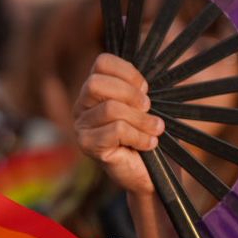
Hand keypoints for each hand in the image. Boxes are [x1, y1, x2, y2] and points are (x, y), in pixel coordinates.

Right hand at [74, 53, 161, 196]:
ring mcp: (82, 126)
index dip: (128, 72)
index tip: (146, 88)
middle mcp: (82, 105)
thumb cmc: (150, 136)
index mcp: (96, 90)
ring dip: (142, 120)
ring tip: (155, 130)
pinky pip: (117, 130)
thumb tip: (150, 76)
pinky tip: (149, 144)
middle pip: (97, 83)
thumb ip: (142, 88)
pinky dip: (140, 136)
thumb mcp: (149, 107)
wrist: (152, 174)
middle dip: (131, 94)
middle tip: (148, 108)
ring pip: (111, 109)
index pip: (102, 62)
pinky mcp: (88, 146)